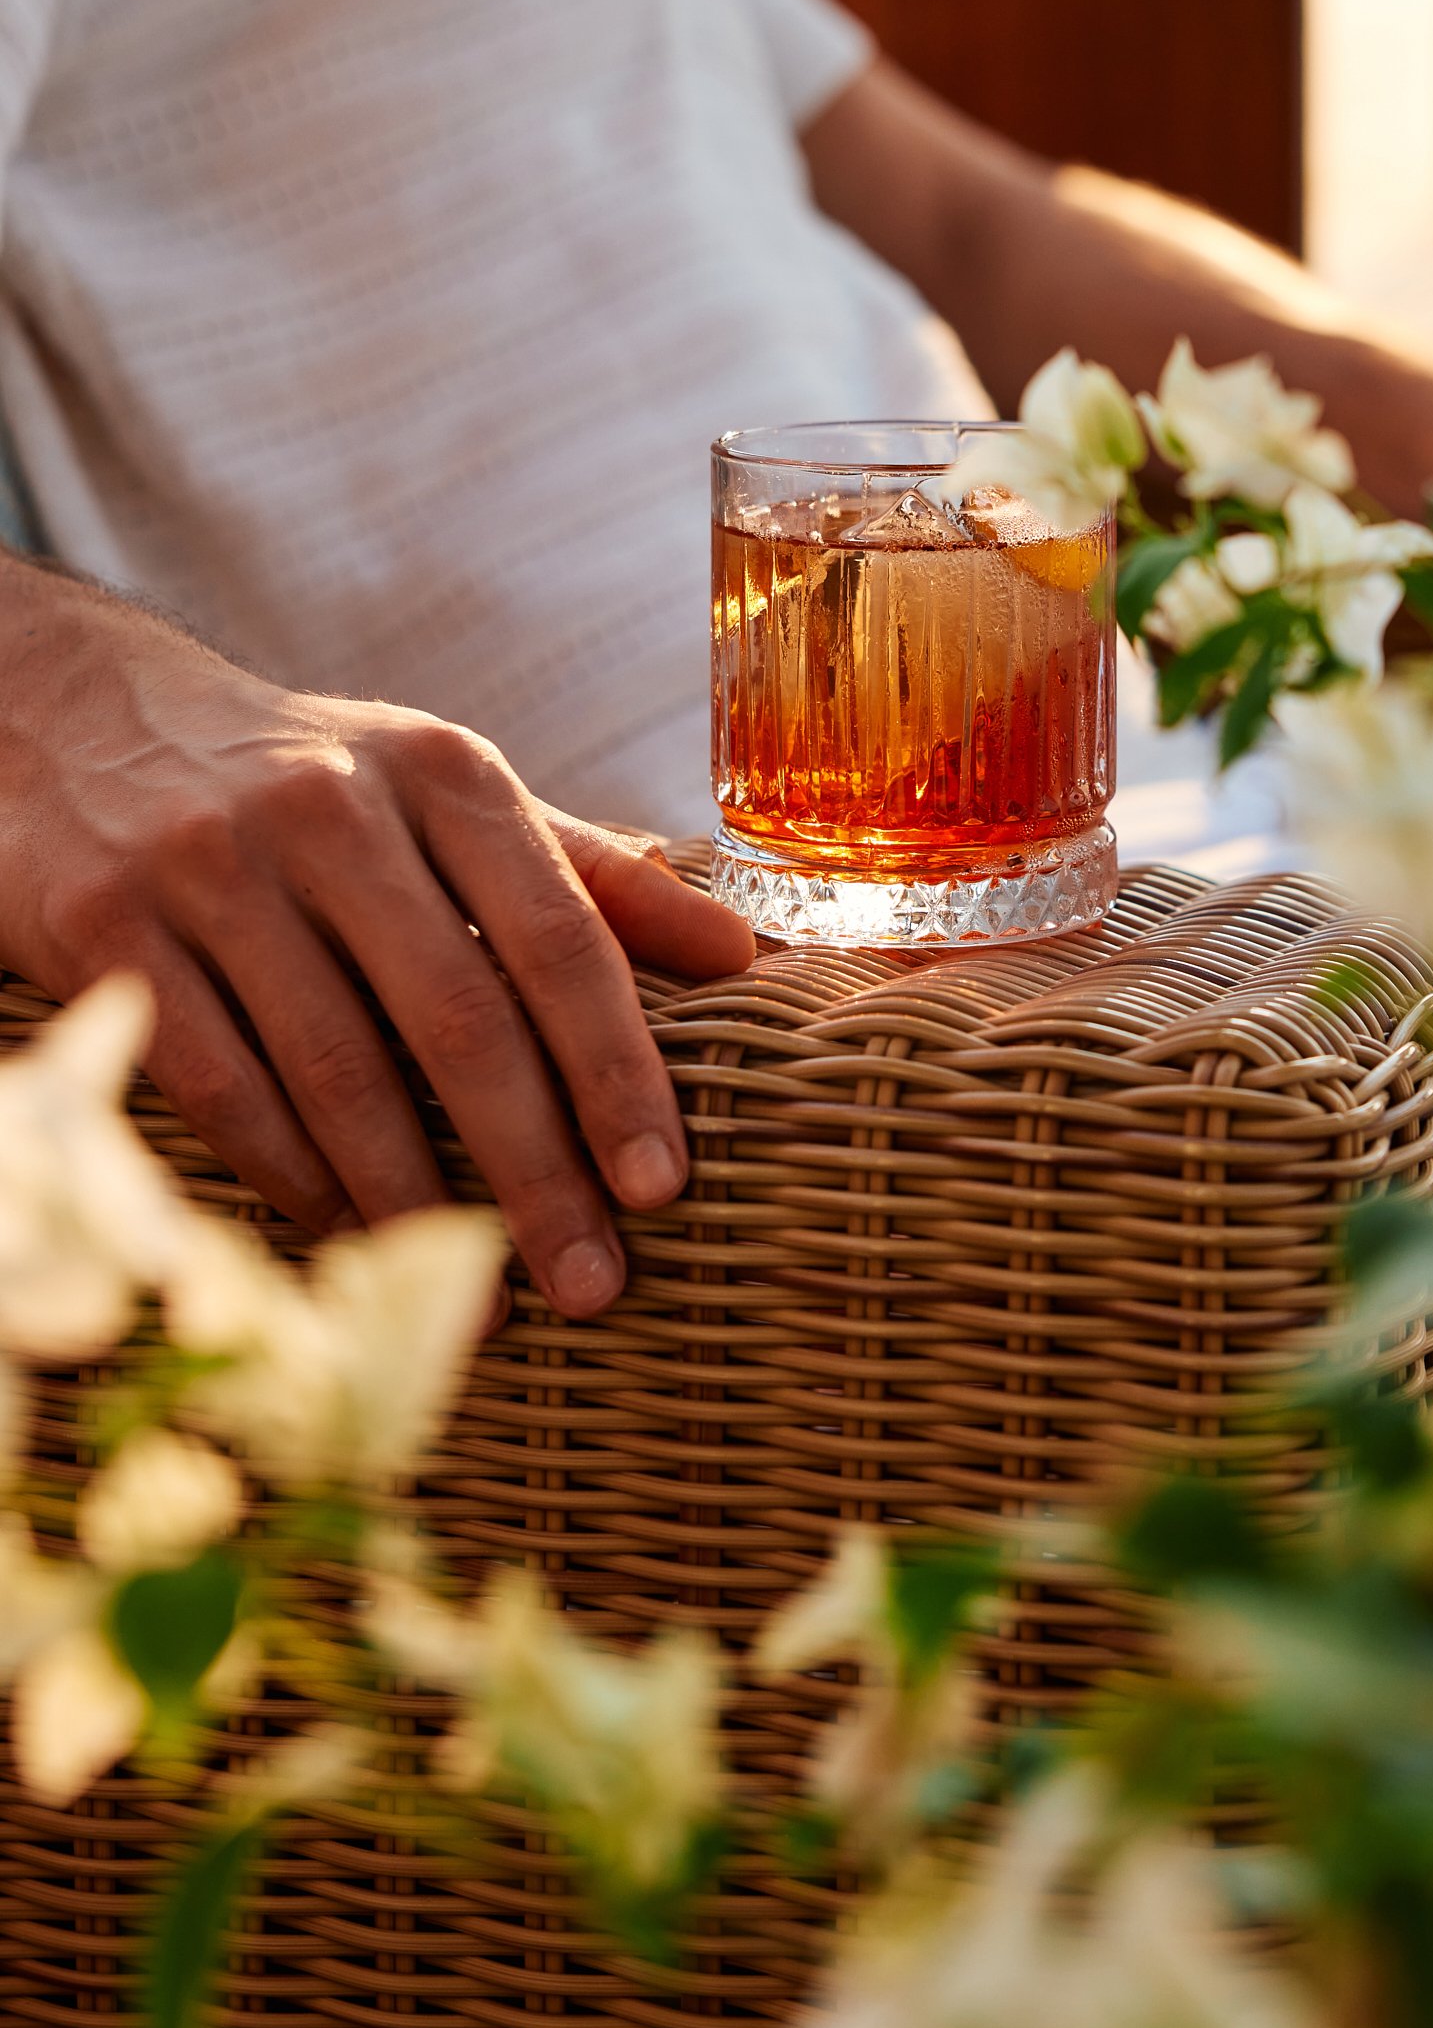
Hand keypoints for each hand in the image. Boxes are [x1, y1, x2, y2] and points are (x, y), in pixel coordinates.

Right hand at [0, 567, 755, 1314]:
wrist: (89, 722)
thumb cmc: (318, 783)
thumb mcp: (452, 796)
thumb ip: (593, 875)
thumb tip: (747, 954)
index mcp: (444, 773)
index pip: (560, 936)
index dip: (617, 1068)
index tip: (663, 1183)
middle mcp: (332, 809)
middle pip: (457, 1020)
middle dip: (535, 1169)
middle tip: (593, 1282)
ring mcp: (213, 870)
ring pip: (337, 1071)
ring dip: (417, 1208)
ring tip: (484, 1305)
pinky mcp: (109, 933)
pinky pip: (224, 1089)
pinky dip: (297, 1181)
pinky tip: (355, 1241)